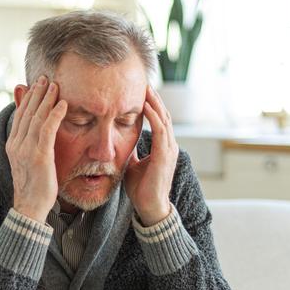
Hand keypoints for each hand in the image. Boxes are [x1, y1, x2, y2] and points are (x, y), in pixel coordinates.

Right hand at [6, 75, 67, 222]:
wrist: (29, 207)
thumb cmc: (33, 187)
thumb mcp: (28, 162)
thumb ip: (31, 145)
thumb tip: (36, 133)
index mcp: (13, 145)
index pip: (20, 116)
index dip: (28, 99)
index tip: (36, 85)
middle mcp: (17, 144)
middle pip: (27, 112)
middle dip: (36, 93)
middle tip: (44, 78)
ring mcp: (26, 150)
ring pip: (36, 117)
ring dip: (46, 99)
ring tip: (55, 85)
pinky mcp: (39, 156)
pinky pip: (47, 130)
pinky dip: (55, 115)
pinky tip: (63, 104)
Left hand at [124, 86, 178, 225]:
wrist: (149, 207)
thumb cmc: (141, 188)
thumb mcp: (133, 164)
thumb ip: (131, 151)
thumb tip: (121, 140)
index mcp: (163, 147)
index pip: (159, 119)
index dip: (151, 104)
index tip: (140, 91)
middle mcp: (169, 145)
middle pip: (163, 114)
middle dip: (154, 98)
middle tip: (144, 81)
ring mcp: (169, 150)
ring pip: (164, 119)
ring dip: (155, 102)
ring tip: (146, 88)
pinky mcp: (164, 156)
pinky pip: (161, 131)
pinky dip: (154, 117)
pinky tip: (146, 106)